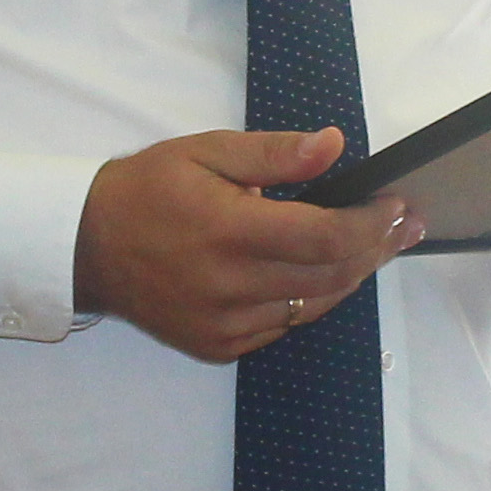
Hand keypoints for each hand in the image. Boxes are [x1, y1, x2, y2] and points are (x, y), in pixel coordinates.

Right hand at [75, 126, 418, 361]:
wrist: (86, 247)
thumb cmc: (146, 190)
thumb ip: (274, 154)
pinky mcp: (218, 345)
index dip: (371, 224)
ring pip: (313, 306)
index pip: (325, 237)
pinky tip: (316, 273)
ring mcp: (225, 324)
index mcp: (229, 231)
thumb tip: (333, 146)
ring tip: (373, 246)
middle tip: (404, 226)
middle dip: (375, 249)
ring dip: (348, 276)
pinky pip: (283, 326)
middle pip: (330, 276)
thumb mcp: (206, 152)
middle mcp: (230, 286)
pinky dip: (307, 299)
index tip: (399, 206)